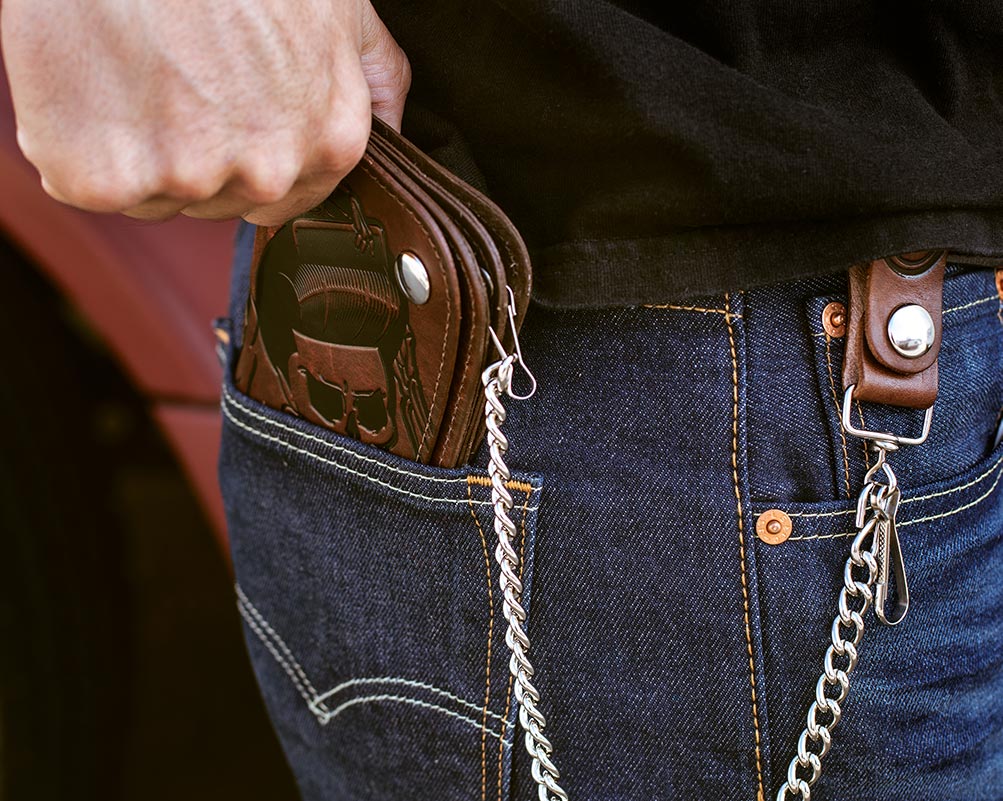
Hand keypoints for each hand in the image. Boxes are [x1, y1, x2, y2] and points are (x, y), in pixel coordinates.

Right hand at [1, 0, 410, 223]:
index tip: (218, 109)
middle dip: (192, 154)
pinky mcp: (106, 177)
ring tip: (131, 69)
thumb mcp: (341, 10)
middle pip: (217, 201)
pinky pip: (85, 184)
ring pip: (152, 196)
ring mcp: (187, 180)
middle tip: (170, 76)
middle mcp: (267, 173)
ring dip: (134, 151)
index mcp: (329, 143)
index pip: (281, 199)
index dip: (242, 156)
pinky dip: (73, 143)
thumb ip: (377, 79)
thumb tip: (394, 129)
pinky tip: (89, 83)